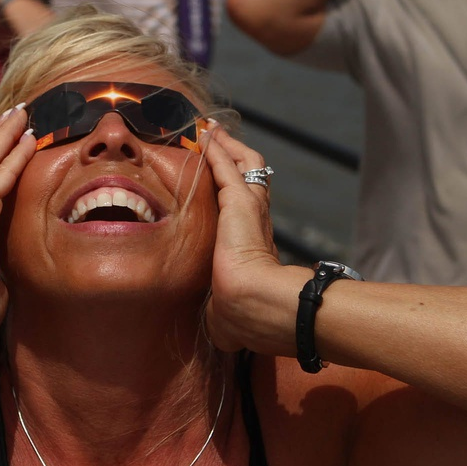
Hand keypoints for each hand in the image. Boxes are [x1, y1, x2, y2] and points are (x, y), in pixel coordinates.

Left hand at [200, 127, 289, 354]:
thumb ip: (224, 316)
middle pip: (251, 180)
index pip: (248, 213)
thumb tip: (221, 335)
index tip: (225, 186)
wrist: (253, 306)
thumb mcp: (228, 313)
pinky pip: (227, 165)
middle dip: (235, 159)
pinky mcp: (240, 201)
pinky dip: (218, 147)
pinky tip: (206, 135)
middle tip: (218, 142)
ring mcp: (253, 209)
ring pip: (246, 165)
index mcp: (257, 247)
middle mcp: (260, 223)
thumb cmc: (243, 316)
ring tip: (212, 130)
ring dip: (229, 146)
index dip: (236, 196)